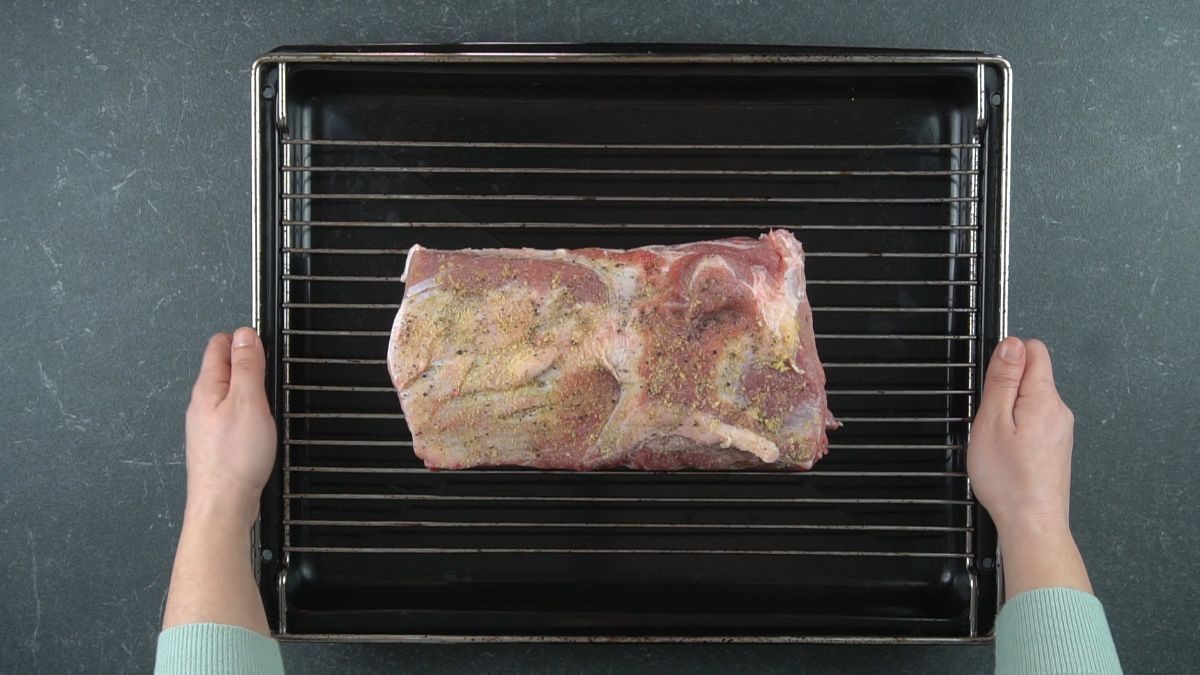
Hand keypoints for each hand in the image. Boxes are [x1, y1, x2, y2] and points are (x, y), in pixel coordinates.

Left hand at [184, 327, 276, 527]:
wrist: (224, 504)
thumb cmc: (235, 456)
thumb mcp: (248, 401)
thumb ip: (247, 366)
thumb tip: (245, 333)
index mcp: (208, 388)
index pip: (218, 346)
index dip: (242, 337)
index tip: (264, 338)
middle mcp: (202, 404)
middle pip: (221, 367)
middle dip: (244, 358)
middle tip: (269, 359)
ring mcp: (208, 425)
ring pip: (227, 392)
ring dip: (246, 384)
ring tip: (266, 385)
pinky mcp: (218, 444)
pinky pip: (231, 414)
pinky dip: (246, 407)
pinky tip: (258, 418)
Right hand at [968, 337, 1073, 534]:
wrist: (1032, 523)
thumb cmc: (1009, 480)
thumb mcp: (992, 422)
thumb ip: (1002, 379)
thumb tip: (1011, 343)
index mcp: (1044, 398)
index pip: (1033, 349)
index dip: (1006, 358)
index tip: (991, 383)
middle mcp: (1059, 410)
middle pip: (1031, 374)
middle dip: (1005, 388)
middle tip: (989, 419)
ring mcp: (1060, 429)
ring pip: (1030, 399)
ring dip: (1009, 411)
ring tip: (997, 440)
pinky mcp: (1056, 445)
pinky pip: (1034, 420)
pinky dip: (1016, 428)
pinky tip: (1007, 452)